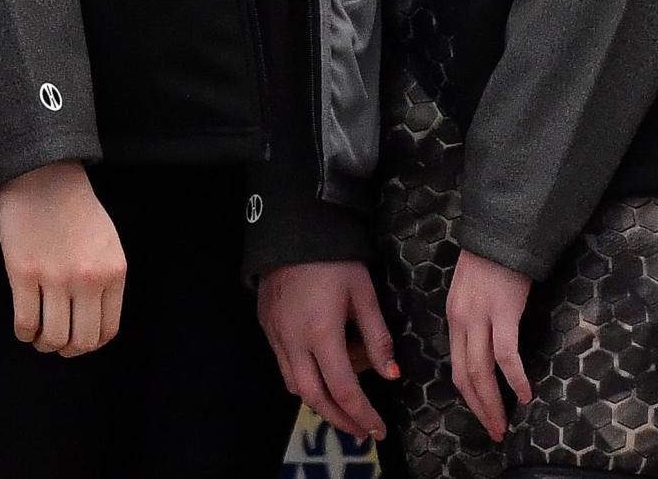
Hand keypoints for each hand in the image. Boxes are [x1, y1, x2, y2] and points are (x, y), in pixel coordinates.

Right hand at [0, 162, 126, 356]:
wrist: (46, 176)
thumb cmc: (77, 209)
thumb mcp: (108, 243)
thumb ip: (106, 280)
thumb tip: (94, 321)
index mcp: (113, 271)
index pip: (107, 330)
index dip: (90, 343)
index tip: (78, 338)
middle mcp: (88, 279)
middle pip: (81, 342)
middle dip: (67, 349)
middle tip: (56, 339)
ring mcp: (56, 278)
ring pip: (52, 339)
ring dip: (44, 343)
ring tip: (39, 332)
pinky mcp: (24, 274)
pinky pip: (25, 324)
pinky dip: (24, 333)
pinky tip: (25, 324)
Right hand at [258, 260, 398, 441]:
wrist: (294, 227)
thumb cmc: (335, 257)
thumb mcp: (364, 292)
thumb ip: (377, 336)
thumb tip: (391, 374)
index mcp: (321, 333)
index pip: (344, 390)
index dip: (363, 414)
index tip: (378, 429)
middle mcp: (293, 341)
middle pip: (315, 398)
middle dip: (340, 420)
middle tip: (361, 430)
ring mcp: (276, 335)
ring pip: (295, 386)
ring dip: (319, 403)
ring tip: (343, 407)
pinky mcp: (266, 326)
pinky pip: (284, 366)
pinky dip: (303, 380)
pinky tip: (319, 375)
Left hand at [446, 248, 532, 441]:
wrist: (504, 228)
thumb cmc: (494, 257)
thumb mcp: (473, 289)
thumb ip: (475, 317)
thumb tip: (488, 348)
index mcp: (454, 315)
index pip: (456, 365)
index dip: (470, 395)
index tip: (484, 413)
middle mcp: (461, 319)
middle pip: (465, 375)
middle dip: (480, 408)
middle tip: (495, 430)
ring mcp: (480, 316)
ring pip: (480, 372)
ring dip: (493, 403)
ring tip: (505, 423)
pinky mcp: (502, 312)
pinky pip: (505, 355)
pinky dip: (514, 379)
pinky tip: (524, 394)